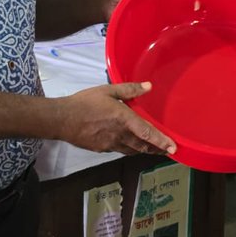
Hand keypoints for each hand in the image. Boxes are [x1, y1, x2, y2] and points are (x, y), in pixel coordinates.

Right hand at [56, 82, 175, 155]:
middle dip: (156, 149)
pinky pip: (120, 150)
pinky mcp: (102, 149)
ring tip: (153, 149)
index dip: (162, 141)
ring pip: (132, 150)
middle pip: (143, 146)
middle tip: (167, 150)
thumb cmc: (84, 102)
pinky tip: (130, 145)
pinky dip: (129, 149)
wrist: (62, 119)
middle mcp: (120, 135)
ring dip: (144, 150)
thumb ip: (130, 89)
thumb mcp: (108, 91)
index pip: (147, 133)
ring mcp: (110, 144)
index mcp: (123, 119)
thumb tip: (149, 86)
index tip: (173, 149)